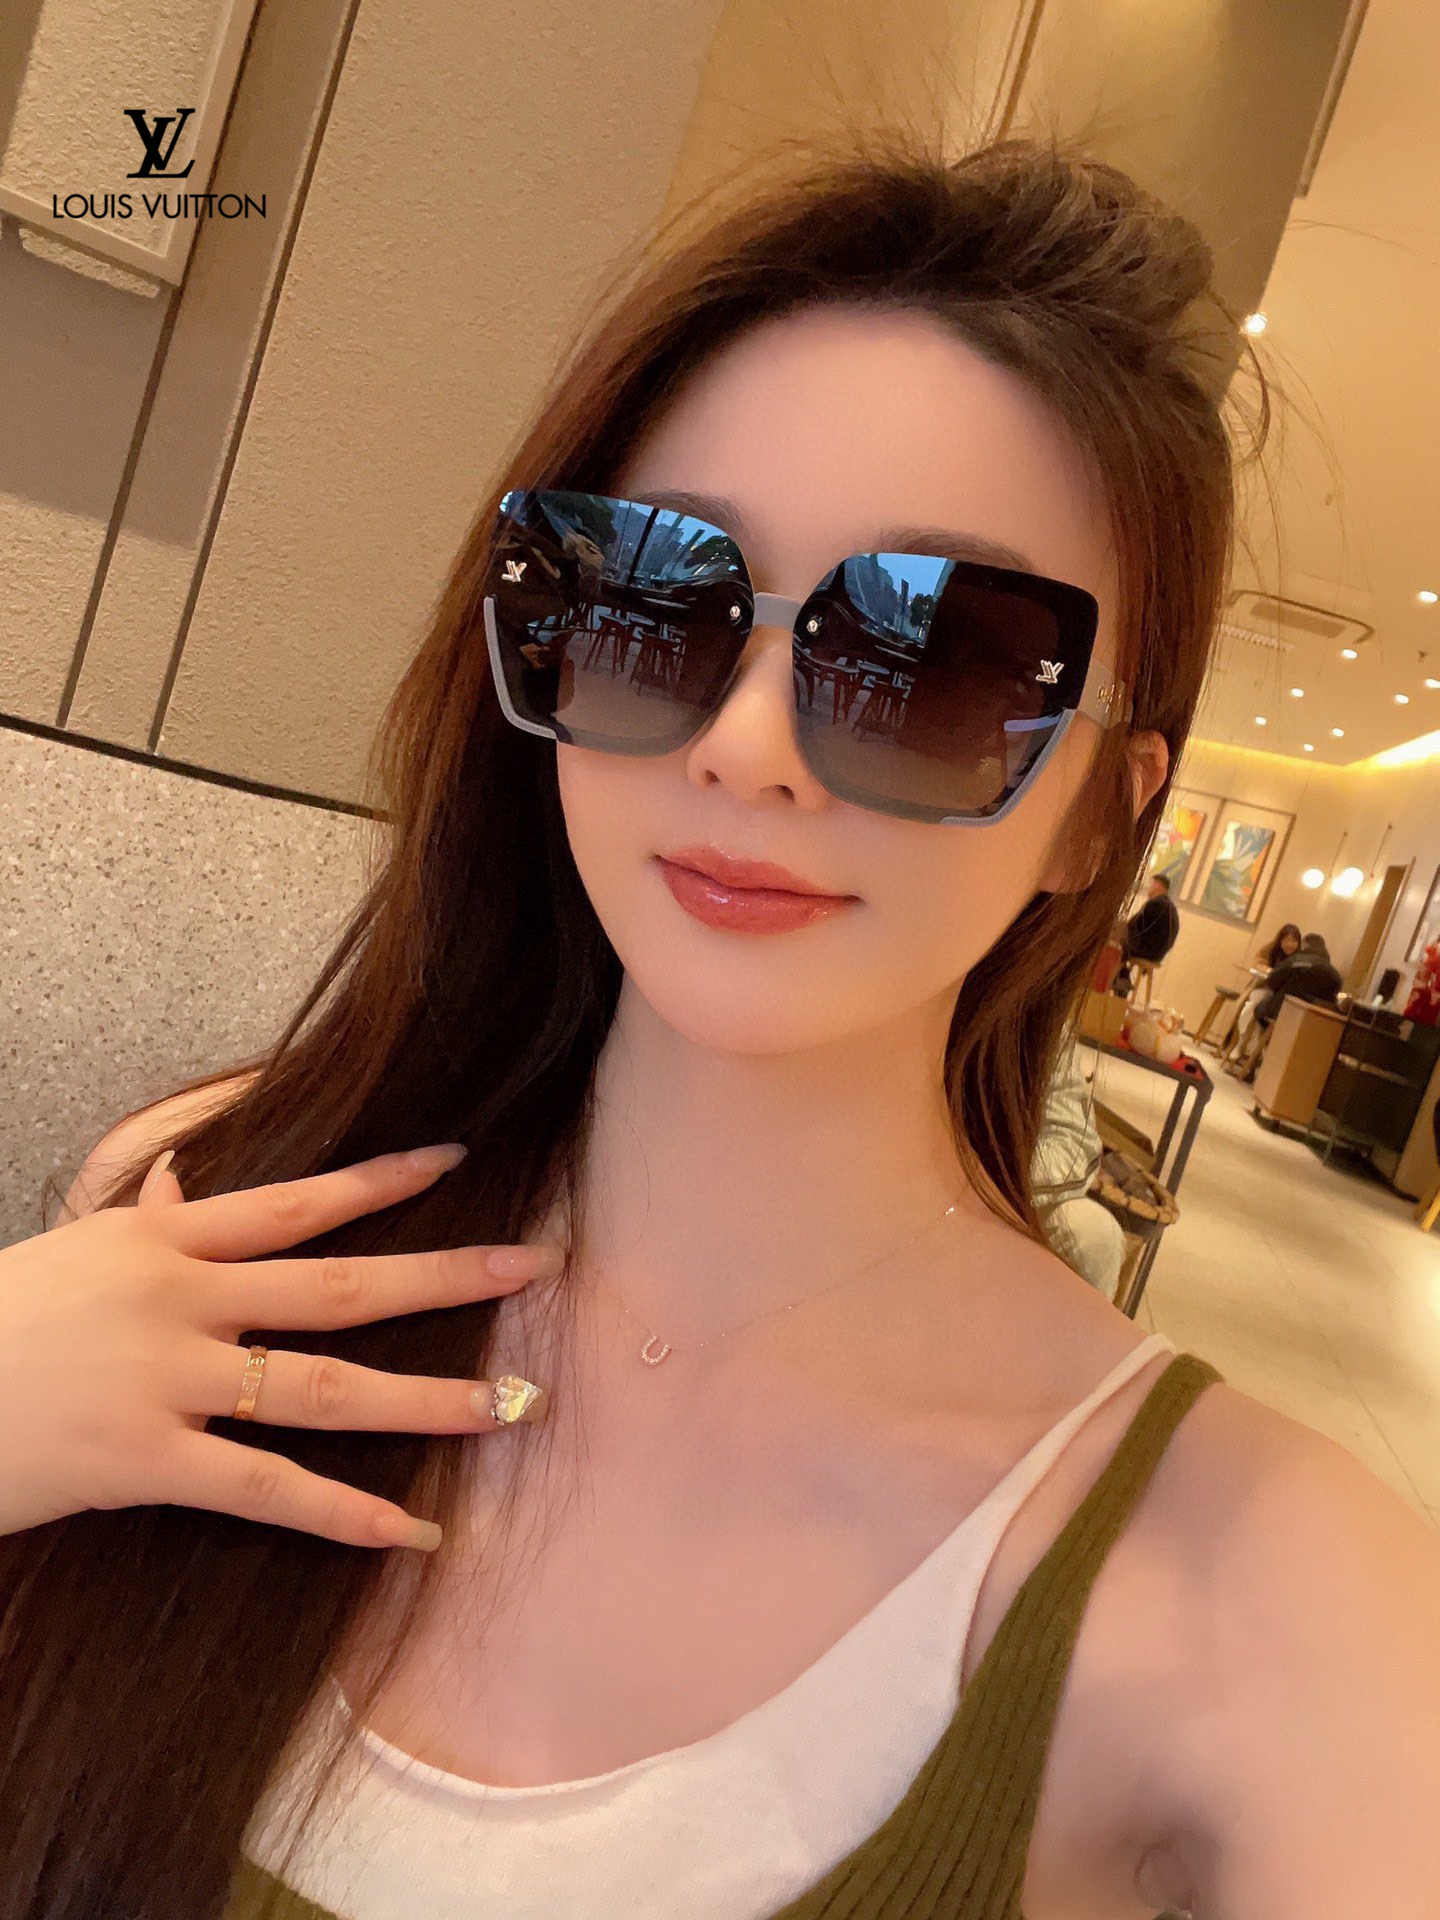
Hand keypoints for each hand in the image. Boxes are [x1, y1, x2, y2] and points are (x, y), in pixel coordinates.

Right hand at [0, 1144, 562, 1548]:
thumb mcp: (66, 1254)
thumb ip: (139, 1222)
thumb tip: (185, 1186)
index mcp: (160, 1243)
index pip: (294, 1202)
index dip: (379, 1181)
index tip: (457, 1159)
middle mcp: (178, 1298)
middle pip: (336, 1283)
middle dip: (443, 1274)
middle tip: (536, 1265)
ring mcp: (164, 1379)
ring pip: (320, 1385)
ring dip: (425, 1396)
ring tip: (510, 1406)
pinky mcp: (141, 1460)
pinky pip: (262, 1488)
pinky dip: (342, 1511)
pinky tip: (411, 1527)